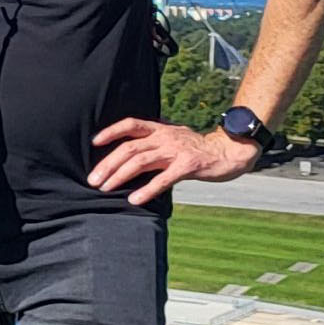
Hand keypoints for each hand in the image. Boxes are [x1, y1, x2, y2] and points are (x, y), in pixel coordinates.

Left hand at [87, 115, 257, 205]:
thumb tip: (129, 153)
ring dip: (120, 176)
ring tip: (104, 188)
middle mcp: (166, 137)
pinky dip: (147, 189)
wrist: (231, 151)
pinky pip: (164, 179)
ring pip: (141, 161)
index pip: (131, 124)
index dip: (111, 131)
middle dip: (108, 164)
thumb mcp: (174, 138)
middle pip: (130, 148)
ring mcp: (177, 150)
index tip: (94, 142)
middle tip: (92, 180)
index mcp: (161, 129)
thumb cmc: (198, 148)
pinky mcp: (188, 165)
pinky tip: (134, 199)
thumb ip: (154, 142)